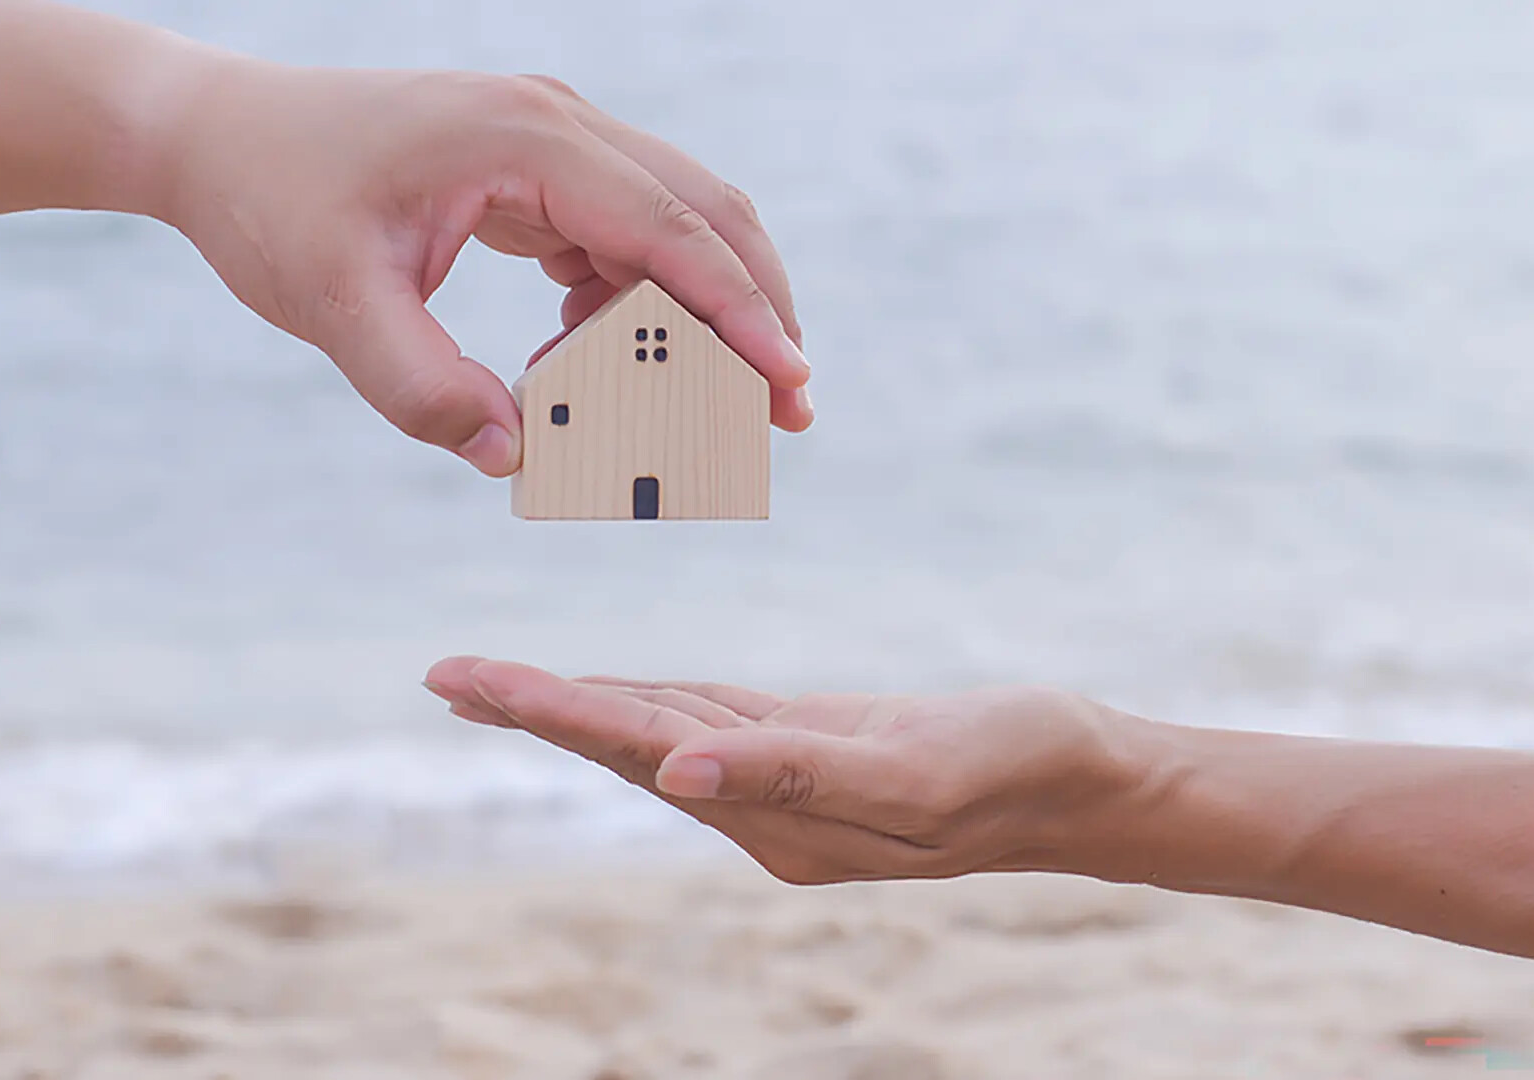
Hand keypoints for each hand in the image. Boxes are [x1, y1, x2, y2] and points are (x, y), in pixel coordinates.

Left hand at [148, 51, 811, 475]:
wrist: (217, 133)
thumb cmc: (271, 202)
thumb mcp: (332, 303)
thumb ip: (421, 387)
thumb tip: (512, 459)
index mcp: (525, 137)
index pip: (667, 227)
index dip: (737, 311)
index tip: (791, 383)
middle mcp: (558, 125)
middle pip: (707, 212)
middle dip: (757, 310)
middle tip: (790, 409)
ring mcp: (554, 142)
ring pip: (677, 224)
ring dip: (702, 313)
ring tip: (700, 405)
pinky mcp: (540, 170)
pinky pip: (624, 237)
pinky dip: (634, 304)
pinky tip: (583, 360)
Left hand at [421, 658, 1152, 884]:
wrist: (1087, 784)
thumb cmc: (1018, 770)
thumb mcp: (914, 773)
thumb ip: (796, 772)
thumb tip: (675, 775)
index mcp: (780, 819)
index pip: (640, 753)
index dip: (551, 712)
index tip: (465, 680)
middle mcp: (767, 811)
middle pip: (628, 748)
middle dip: (537, 709)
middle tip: (446, 674)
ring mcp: (792, 783)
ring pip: (662, 734)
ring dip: (579, 706)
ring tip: (500, 683)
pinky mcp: (820, 750)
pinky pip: (716, 720)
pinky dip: (654, 697)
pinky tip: (616, 690)